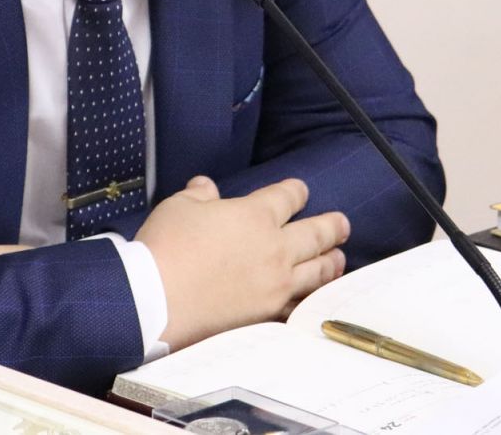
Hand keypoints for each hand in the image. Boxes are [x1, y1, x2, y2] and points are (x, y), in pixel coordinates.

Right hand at [135, 176, 348, 350]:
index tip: (301, 191)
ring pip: (317, 271)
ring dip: (331, 263)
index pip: (287, 197)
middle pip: (315, 234)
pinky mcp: (267, 314)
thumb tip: (205, 187)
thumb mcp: (178, 207)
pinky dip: (312, 299)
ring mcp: (275, 284)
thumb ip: (198, 195)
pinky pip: (299, 305)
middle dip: (332, 226)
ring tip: (339, 258)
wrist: (157, 300)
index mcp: (255, 215)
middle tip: (343, 224)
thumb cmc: (165, 248)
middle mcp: (274, 248)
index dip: (296, 192)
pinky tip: (315, 297)